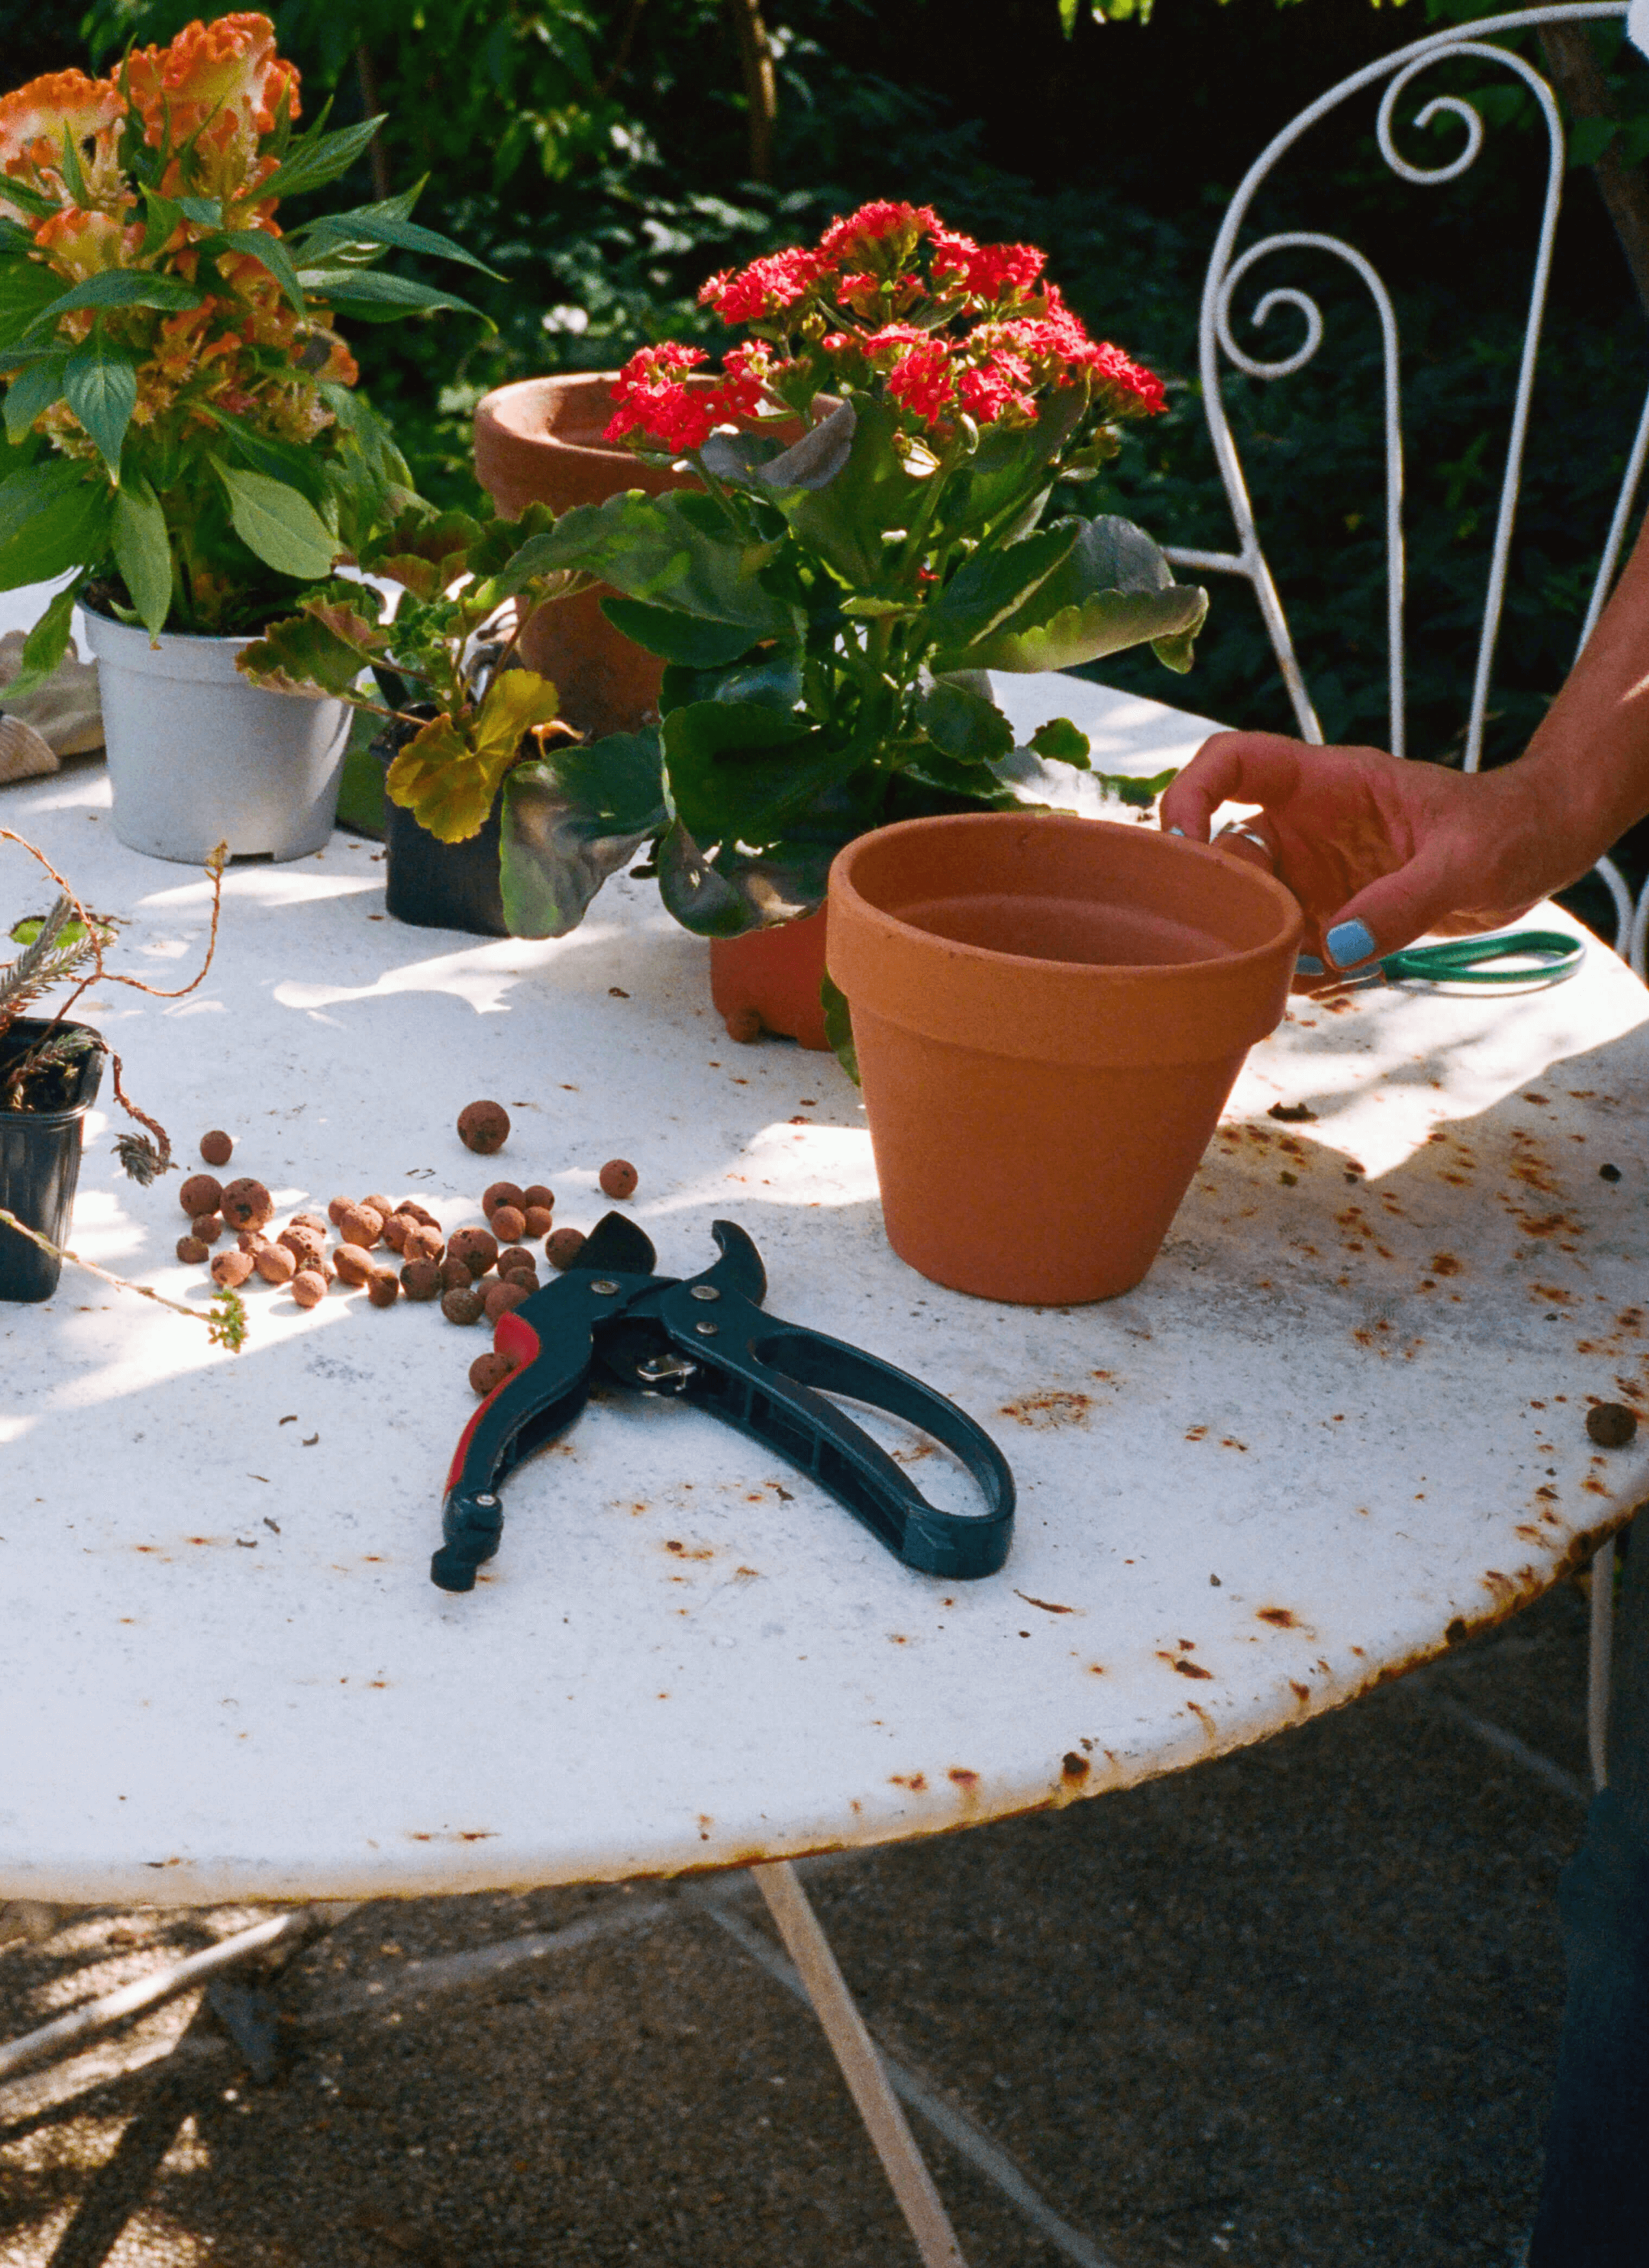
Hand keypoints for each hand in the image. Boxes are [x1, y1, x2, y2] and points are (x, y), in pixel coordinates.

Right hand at [1158, 732, 1584, 969]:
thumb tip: (1333, 949)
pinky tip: (1337, 984)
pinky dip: (1298, 973)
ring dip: (1265, 946)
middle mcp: (1306, 827)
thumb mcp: (1467, 863)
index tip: (1183, 842)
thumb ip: (1403, 902)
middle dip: (1227, 899)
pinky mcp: (1331, 915)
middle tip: (1254, 942)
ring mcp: (1314, 873)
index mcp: (1327, 783)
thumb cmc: (1509, 829)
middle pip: (1226, 852)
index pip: (1232, 761)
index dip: (1191, 791)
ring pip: (1251, 908)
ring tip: (1310, 973)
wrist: (1540, 848)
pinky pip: (1288, 946)